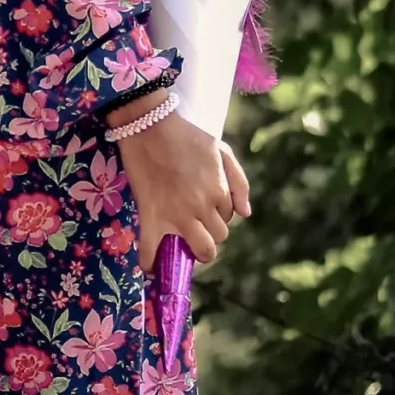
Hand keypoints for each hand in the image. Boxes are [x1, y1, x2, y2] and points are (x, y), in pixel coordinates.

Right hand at [112, 110, 251, 271]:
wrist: (148, 125)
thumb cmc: (186, 135)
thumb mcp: (221, 150)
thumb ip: (239, 182)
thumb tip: (245, 214)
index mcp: (219, 191)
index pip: (228, 217)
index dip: (217, 213)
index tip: (204, 205)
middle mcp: (202, 207)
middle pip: (217, 237)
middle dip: (209, 233)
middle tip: (195, 224)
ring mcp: (177, 214)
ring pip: (199, 249)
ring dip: (193, 250)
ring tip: (183, 244)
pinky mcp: (152, 215)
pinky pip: (152, 248)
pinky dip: (151, 262)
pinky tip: (151, 268)